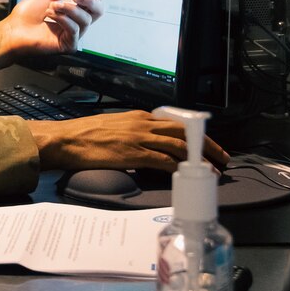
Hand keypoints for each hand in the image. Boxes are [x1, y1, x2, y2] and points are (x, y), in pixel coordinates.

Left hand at [2, 0, 103, 58]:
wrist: (13, 29)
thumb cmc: (27, 14)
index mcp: (73, 11)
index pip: (93, 2)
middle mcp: (76, 23)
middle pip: (97, 11)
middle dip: (89, 0)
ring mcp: (73, 34)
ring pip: (86, 19)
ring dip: (69, 9)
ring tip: (53, 7)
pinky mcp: (69, 45)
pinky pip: (75, 30)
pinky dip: (63, 19)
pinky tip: (51, 17)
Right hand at [28, 111, 230, 172]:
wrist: (67, 140)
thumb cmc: (85, 136)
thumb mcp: (114, 127)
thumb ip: (133, 134)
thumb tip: (147, 146)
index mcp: (139, 117)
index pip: (175, 122)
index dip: (196, 133)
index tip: (208, 144)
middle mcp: (143, 124)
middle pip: (184, 131)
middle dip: (206, 144)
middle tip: (222, 157)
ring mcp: (139, 138)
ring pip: (179, 145)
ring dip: (199, 158)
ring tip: (212, 170)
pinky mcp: (134, 153)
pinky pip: (163, 159)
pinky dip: (180, 167)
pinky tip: (190, 174)